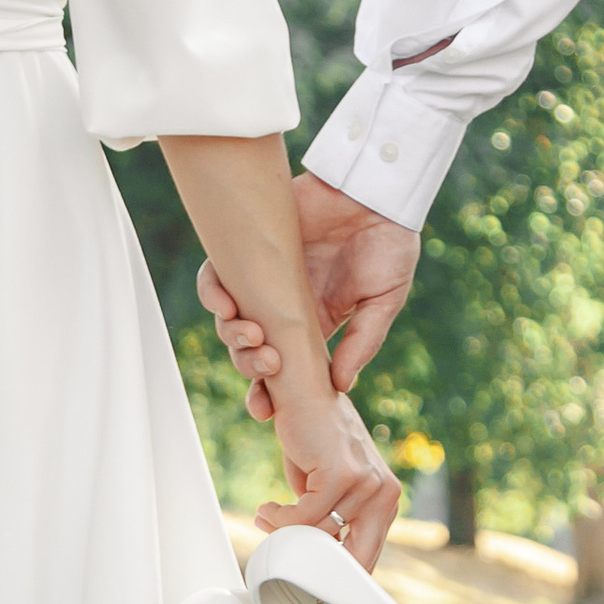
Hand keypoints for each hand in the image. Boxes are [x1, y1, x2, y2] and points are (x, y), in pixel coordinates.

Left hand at [198, 173, 421, 406]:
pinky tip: (229, 307)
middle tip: (267, 367)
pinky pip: (215, 279)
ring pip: (230, 322)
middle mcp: (284, 307)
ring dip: (233, 338)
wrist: (375, 191)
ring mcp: (263, 280)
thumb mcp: (383, 301)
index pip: (282, 370)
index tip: (266, 411)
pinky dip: (214, 296)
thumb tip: (339, 387)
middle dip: (250, 369)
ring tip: (252, 336)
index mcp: (315, 326)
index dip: (268, 394)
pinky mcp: (247, 251)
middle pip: (250, 352)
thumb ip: (362, 342)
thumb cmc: (389, 244)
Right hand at [256, 382, 403, 564]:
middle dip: (319, 565)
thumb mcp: (328, 486)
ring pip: (318, 533)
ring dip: (286, 530)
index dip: (338, 569)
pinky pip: (303, 516)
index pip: (368, 552)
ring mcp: (366, 483)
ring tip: (268, 517)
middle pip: (354, 555)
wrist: (304, 389)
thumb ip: (331, 519)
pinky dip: (279, 517)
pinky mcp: (341, 475)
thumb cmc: (313, 436)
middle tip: (287, 556)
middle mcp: (384, 491)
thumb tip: (315, 556)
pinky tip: (267, 509)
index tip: (310, 573)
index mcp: (386, 498)